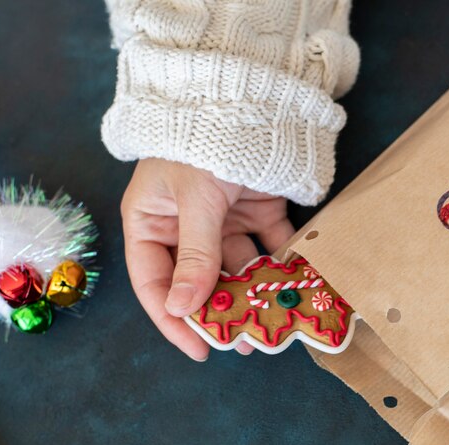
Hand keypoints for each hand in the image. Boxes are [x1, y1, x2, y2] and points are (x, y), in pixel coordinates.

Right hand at [121, 159, 294, 360]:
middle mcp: (184, 227)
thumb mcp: (194, 200)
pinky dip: (284, 265)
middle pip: (199, 281)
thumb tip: (182, 309)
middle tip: (243, 341)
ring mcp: (223, 221)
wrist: (249, 92)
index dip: (173, 320)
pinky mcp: (258, 211)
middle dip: (220, 312)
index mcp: (151, 223)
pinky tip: (296, 288)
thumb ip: (195, 256)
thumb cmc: (203, 139)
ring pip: (238, 269)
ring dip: (254, 294)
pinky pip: (270, 246)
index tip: (199, 349)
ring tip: (272, 323)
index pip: (155, 283)